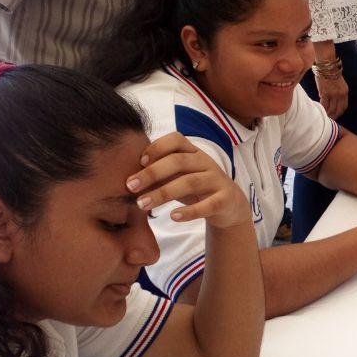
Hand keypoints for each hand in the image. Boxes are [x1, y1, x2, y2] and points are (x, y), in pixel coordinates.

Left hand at [127, 132, 248, 228]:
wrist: (229, 206)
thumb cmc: (195, 189)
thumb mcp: (177, 177)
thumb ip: (158, 174)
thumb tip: (127, 178)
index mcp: (193, 152)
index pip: (176, 140)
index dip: (156, 148)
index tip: (139, 162)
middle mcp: (206, 162)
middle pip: (178, 161)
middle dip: (152, 173)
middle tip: (130, 187)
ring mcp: (217, 180)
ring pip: (189, 182)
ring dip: (163, 193)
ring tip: (142, 205)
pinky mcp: (225, 199)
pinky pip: (208, 205)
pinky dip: (190, 211)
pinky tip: (172, 217)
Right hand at [315, 72, 348, 119]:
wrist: (327, 65)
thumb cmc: (330, 73)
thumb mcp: (339, 83)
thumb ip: (338, 92)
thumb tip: (333, 101)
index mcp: (345, 92)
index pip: (344, 106)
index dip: (339, 112)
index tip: (335, 115)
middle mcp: (340, 94)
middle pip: (338, 110)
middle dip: (333, 116)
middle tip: (328, 118)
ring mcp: (333, 94)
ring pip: (331, 109)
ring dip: (327, 113)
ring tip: (323, 115)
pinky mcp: (325, 93)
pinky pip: (324, 105)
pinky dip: (322, 109)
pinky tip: (319, 109)